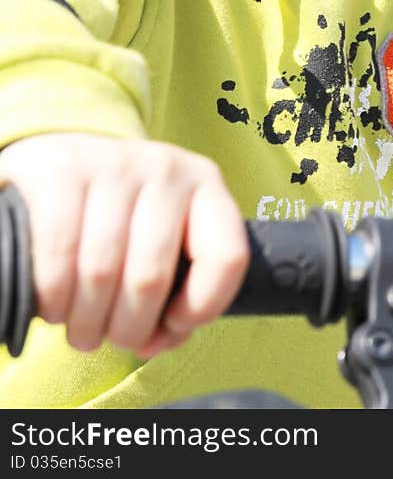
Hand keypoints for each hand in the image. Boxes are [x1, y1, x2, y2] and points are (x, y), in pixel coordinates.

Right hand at [0, 133, 248, 358]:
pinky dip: (53, 299)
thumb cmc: (121, 222)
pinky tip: (54, 307)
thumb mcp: (161, 247)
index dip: (202, 307)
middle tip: (110, 338)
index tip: (172, 325)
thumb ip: (174, 298)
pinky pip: (58, 256)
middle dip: (127, 329)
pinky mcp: (63, 168)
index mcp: (205, 186)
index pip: (227, 257)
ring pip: (100, 273)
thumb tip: (157, 341)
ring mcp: (114, 163)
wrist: (59, 163)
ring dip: (86, 324)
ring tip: (81, 330)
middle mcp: (166, 168)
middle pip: (151, 278)